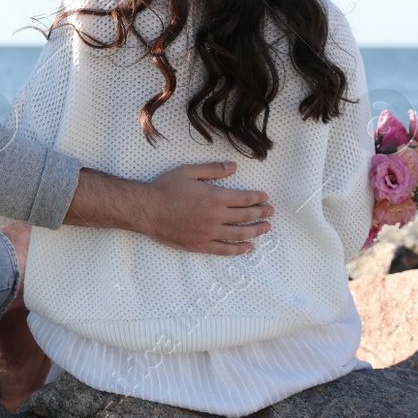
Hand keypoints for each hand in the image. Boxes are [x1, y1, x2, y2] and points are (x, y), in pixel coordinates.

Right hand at [139, 162, 272, 255]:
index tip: (265, 197)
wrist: (146, 210)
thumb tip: (233, 167)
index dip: (257, 198)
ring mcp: (209, 233)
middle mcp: (215, 216)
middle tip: (270, 212)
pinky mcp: (200, 245)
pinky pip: (224, 250)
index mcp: (214, 197)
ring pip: (239, 234)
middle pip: (245, 216)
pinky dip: (238, 250)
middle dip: (261, 213)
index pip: (244, 198)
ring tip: (266, 228)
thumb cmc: (165, 188)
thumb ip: (213, 170)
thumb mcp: (189, 172)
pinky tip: (248, 248)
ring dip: (255, 231)